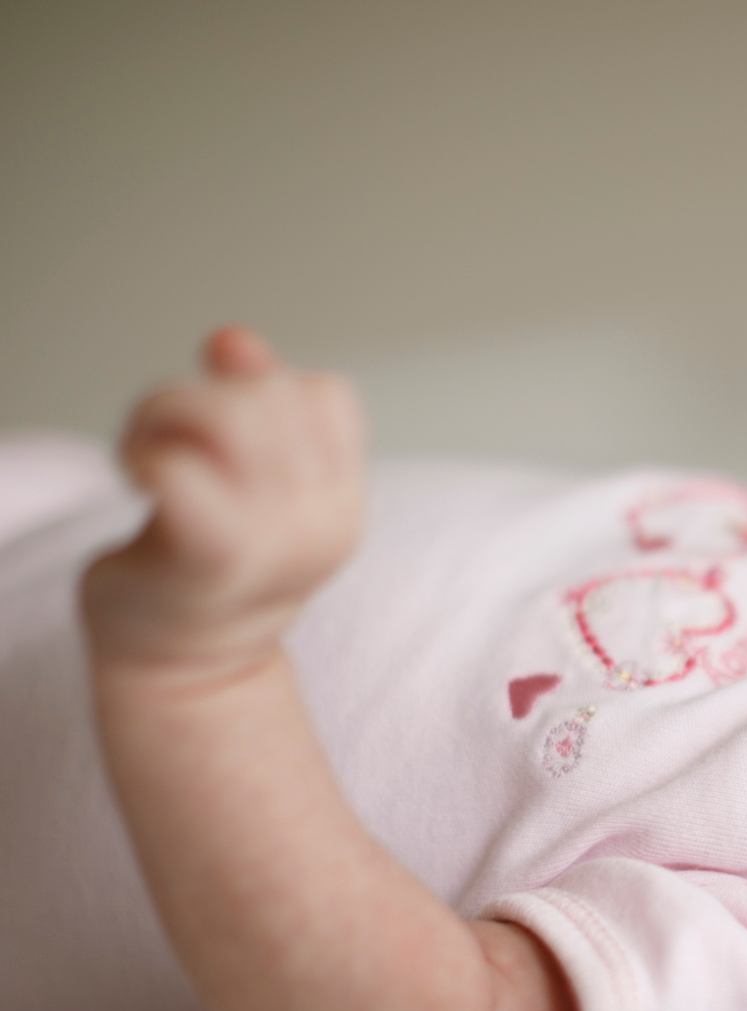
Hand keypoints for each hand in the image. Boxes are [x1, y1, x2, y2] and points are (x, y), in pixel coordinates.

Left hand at [83, 328, 365, 675]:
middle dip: (201, 394)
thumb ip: (254, 409)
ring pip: (226, 414)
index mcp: (342, 502)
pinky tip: (138, 479)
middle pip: (271, 394)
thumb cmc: (212, 564)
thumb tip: (235, 339)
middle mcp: (322, 521)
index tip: (225, 437)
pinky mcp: (210, 556)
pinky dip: (145, 455)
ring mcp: (273, 542)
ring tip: (150, 452)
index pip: (325, 396)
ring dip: (164, 414)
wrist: (188, 669)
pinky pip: (179, 466)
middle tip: (168, 438)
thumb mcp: (252, 484)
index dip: (265, 391)